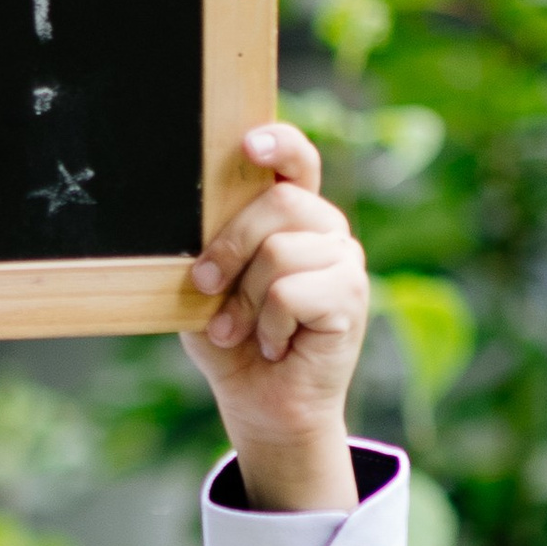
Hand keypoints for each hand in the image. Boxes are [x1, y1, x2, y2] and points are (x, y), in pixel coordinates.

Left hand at [181, 123, 367, 512]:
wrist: (258, 401)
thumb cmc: (231, 339)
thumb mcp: (206, 286)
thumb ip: (210, 246)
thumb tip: (194, 221)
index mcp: (290, 214)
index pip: (296, 160)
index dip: (278, 144)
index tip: (248, 145)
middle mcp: (324, 227)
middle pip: (278, 205)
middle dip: (228, 249)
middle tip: (205, 289)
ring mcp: (344, 259)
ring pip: (280, 253)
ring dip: (245, 301)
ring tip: (244, 330)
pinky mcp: (352, 296)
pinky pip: (292, 293)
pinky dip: (269, 325)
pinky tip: (276, 344)